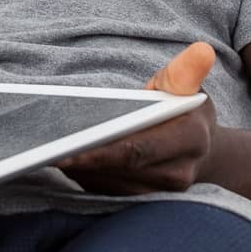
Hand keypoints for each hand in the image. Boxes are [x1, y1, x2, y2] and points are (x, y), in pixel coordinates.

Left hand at [55, 42, 218, 194]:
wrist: (204, 152)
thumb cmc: (186, 110)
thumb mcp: (187, 86)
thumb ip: (187, 70)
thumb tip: (202, 50)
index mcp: (191, 139)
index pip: (139, 148)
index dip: (102, 150)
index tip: (69, 147)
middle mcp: (179, 173)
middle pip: (122, 170)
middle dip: (83, 162)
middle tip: (46, 152)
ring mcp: (162, 193)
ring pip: (112, 184)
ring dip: (81, 171)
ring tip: (49, 154)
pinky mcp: (145, 201)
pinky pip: (109, 192)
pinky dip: (87, 178)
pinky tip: (66, 163)